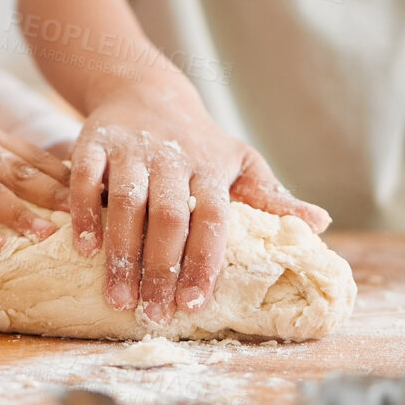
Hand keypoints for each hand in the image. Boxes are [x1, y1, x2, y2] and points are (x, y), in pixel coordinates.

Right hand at [68, 84, 329, 322]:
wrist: (145, 90)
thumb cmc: (198, 141)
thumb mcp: (239, 162)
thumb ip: (271, 197)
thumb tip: (321, 223)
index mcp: (210, 170)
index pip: (212, 219)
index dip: (203, 260)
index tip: (194, 303)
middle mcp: (171, 160)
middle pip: (169, 217)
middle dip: (161, 269)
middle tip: (153, 315)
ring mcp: (132, 150)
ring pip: (127, 203)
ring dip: (122, 253)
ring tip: (118, 299)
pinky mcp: (96, 143)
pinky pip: (86, 178)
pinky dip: (83, 212)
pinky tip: (84, 249)